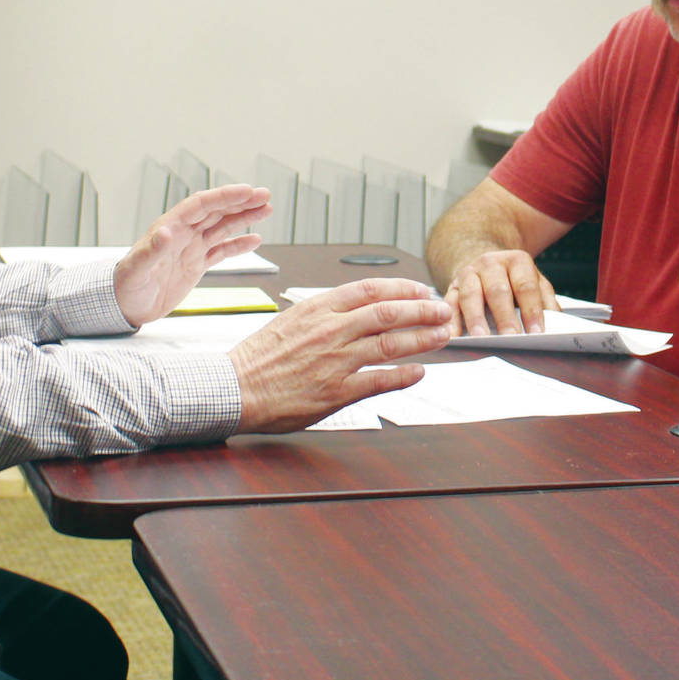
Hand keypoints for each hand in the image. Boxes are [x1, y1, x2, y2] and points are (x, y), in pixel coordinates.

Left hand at [113, 183, 271, 327]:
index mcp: (170, 228)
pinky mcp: (196, 265)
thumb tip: (165, 232)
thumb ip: (151, 250)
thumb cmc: (126, 285)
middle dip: (240, 202)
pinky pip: (221, 251)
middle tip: (265, 195)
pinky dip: (238, 245)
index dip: (224, 196)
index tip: (246, 191)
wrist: (125, 306)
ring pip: (222, 227)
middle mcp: (183, 234)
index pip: (201, 205)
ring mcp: (191, 248)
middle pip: (216, 212)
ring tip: (266, 209)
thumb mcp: (137, 268)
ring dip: (244, 218)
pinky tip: (254, 239)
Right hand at [230, 279, 453, 432]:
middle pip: (388, 313)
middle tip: (443, 310)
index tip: (422, 290)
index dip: (402, 288)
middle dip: (422, 310)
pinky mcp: (336, 391)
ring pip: (390, 344)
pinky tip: (418, 372)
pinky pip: (379, 381)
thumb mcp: (291, 319)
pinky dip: (403, 376)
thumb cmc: (260, 356)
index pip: (370, 289)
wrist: (235, 388)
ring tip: (441, 337)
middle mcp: (330, 330)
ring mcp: (335, 361)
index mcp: (318, 308)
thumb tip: (359, 307)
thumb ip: (326, 312)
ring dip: (422, 339)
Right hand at [444, 249, 558, 335]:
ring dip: (475, 318)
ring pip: (471, 295)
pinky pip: (449, 303)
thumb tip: (557, 326)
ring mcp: (469, 273)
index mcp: (516, 261)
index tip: (536, 333)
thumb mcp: (535, 283)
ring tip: (481, 338)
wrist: (487, 264)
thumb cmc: (514, 280)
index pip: (526, 287)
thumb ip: (546, 302)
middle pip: (498, 291)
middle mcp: (491, 264)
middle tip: (510, 338)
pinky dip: (450, 320)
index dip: (532, 310)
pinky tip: (453, 335)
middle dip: (504, 316)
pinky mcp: (452, 286)